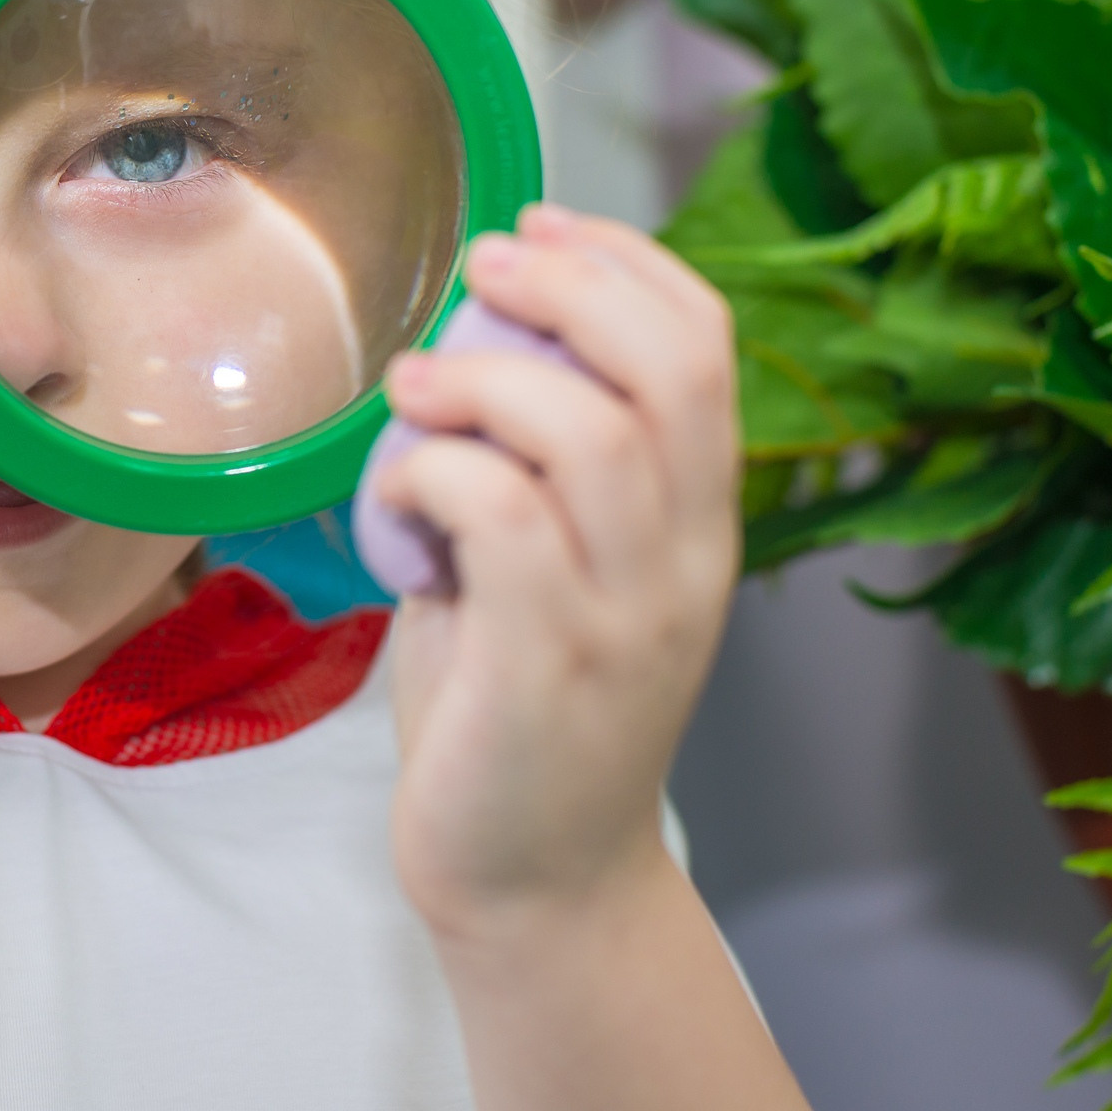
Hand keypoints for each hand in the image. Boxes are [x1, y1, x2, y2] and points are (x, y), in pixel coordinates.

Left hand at [376, 204, 737, 932]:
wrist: (535, 884)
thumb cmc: (518, 710)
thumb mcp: (554, 566)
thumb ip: (538, 464)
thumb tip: (469, 339)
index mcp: (699, 522)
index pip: (710, 345)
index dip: (626, 260)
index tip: (538, 225)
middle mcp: (685, 559)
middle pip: (671, 365)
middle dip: (567, 281)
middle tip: (478, 267)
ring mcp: (625, 614)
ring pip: (584, 431)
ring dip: (479, 380)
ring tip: (413, 390)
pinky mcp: (547, 664)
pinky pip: (500, 515)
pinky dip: (436, 471)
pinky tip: (401, 496)